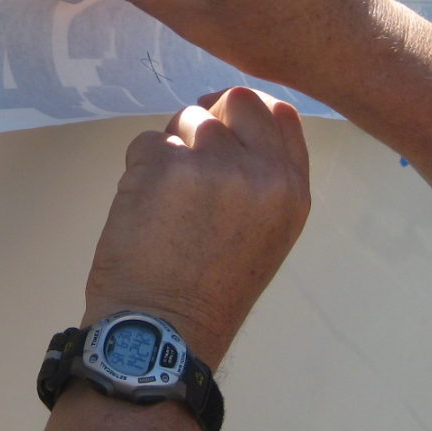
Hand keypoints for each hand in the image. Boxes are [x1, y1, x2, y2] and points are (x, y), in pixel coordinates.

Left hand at [82, 87, 309, 364]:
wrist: (164, 330)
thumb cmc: (210, 291)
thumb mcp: (265, 234)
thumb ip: (262, 179)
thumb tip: (231, 126)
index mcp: (291, 191)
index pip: (281, 114)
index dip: (247, 114)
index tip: (227, 128)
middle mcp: (260, 171)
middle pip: (237, 100)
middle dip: (211, 116)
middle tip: (190, 153)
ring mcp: (211, 163)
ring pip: (188, 117)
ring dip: (172, 147)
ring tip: (167, 198)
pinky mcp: (164, 164)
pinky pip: (148, 140)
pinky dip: (140, 167)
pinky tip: (144, 209)